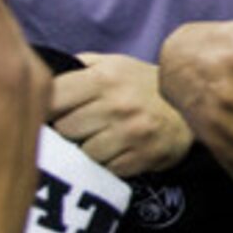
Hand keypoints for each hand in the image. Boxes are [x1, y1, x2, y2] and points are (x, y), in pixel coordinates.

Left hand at [48, 51, 192, 176]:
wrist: (191, 109)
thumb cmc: (143, 86)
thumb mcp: (114, 64)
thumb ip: (79, 67)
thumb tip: (40, 77)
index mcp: (104, 77)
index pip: (53, 97)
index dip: (48, 108)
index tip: (51, 113)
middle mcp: (117, 104)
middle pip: (65, 129)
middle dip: (69, 130)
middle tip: (81, 127)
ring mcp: (132, 133)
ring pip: (84, 152)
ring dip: (87, 150)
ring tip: (100, 140)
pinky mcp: (144, 157)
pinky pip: (107, 169)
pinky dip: (108, 164)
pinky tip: (118, 151)